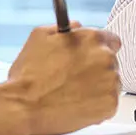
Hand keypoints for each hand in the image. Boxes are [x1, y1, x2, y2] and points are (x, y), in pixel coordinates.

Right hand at [4, 24, 121, 134]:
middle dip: (96, 69)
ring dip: (98, 87)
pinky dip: (98, 106)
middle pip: (111, 63)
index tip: (91, 58)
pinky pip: (110, 103)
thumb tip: (77, 27)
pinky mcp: (110, 105)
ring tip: (74, 93)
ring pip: (111, 83)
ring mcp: (110, 83)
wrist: (24, 107)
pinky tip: (79, 105)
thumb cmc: (29, 75)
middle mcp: (105, 58)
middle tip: (76, 78)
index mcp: (92, 39)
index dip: (98, 49)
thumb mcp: (39, 36)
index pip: (111, 40)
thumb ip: (65, 27)